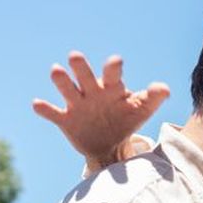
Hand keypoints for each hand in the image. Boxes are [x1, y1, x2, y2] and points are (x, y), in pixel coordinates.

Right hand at [32, 51, 169, 172]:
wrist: (110, 145)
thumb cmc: (126, 120)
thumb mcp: (142, 110)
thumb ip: (153, 98)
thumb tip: (165, 89)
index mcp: (111, 87)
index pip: (112, 73)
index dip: (113, 67)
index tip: (116, 62)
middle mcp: (92, 90)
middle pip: (84, 74)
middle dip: (80, 66)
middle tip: (76, 57)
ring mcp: (77, 104)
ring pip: (67, 89)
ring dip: (61, 80)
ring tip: (56, 71)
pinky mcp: (66, 119)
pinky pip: (53, 113)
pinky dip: (44, 109)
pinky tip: (37, 104)